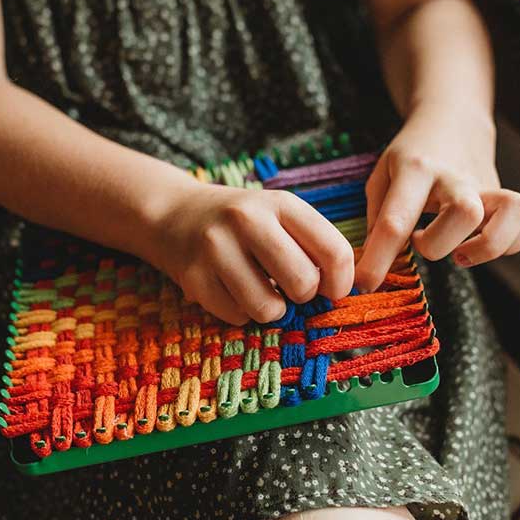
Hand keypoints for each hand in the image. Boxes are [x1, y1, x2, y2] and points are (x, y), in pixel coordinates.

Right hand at [152, 182, 354, 325]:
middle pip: (303, 284)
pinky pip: (237, 317)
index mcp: (280, 203)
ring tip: (260, 289)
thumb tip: (343, 292)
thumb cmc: (243, 223)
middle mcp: (246, 220)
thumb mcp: (280, 216)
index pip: (334, 251)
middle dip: (303, 295)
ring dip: (272, 309)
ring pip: (269, 308)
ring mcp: (216, 248)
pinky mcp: (194, 277)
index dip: (341, 282)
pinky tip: (232, 289)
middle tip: (289, 286)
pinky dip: (241, 312)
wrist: (176, 215)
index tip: (332, 289)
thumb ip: (313, 245)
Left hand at [354, 106, 519, 291]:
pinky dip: (512, 242)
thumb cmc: (410, 155)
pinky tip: (482, 241)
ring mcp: (485, 185)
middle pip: (465, 214)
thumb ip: (377, 218)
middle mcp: (454, 177)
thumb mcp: (381, 176)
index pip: (396, 221)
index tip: (364, 284)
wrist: (452, 119)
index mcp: (414, 170)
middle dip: (439, 245)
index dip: (378, 260)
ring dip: (487, 245)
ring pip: (512, 211)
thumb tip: (371, 264)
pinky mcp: (503, 195)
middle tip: (420, 241)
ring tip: (460, 252)